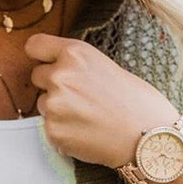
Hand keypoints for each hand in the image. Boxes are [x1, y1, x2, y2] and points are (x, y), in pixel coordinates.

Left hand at [25, 31, 182, 168]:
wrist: (148, 138)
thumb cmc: (137, 102)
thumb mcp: (107, 66)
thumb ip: (77, 65)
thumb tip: (57, 68)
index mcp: (75, 54)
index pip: (34, 46)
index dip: (40, 55)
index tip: (44, 62)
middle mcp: (60, 76)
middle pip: (37, 76)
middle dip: (52, 85)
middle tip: (80, 97)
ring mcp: (54, 105)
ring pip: (43, 104)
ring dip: (58, 110)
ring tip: (88, 117)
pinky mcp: (53, 131)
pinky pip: (49, 128)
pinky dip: (63, 131)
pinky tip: (86, 132)